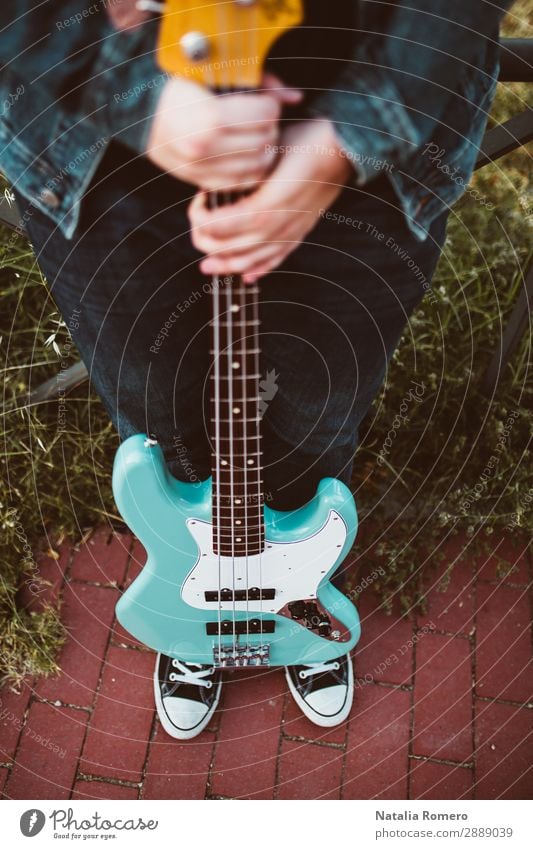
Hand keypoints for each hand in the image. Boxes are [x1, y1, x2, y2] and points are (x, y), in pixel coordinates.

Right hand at [146, 74, 300, 190]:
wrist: (148, 118)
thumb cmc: (185, 90)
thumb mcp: (217, 75)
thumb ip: (259, 83)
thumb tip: (296, 97)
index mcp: (210, 117)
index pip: (265, 114)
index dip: (269, 104)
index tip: (262, 101)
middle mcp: (206, 147)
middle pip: (265, 140)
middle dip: (268, 127)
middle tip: (259, 119)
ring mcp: (204, 169)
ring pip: (259, 165)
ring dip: (263, 150)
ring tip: (253, 136)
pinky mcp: (204, 183)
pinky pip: (244, 182)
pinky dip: (250, 169)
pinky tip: (244, 155)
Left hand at [188, 119, 352, 280]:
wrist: (345, 145)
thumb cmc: (306, 139)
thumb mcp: (272, 148)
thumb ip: (246, 171)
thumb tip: (215, 184)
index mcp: (272, 202)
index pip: (226, 225)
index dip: (205, 220)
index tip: (198, 203)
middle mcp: (282, 224)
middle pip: (235, 248)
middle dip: (208, 242)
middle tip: (198, 225)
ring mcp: (293, 232)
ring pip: (253, 262)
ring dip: (227, 265)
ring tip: (208, 264)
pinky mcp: (301, 234)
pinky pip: (277, 260)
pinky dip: (259, 270)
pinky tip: (247, 276)